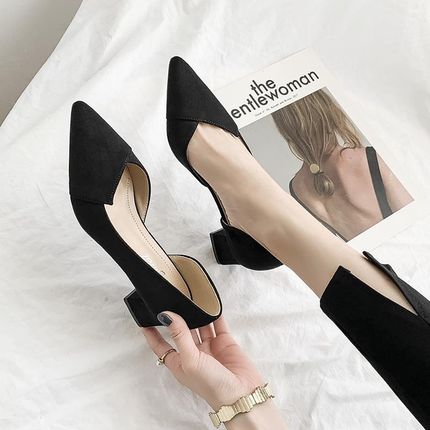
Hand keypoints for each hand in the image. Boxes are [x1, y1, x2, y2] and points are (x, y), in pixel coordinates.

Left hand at [143, 312, 264, 409]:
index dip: (152, 333)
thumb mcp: (190, 360)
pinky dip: (215, 314)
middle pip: (181, 331)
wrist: (241, 394)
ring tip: (191, 297)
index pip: (161, 345)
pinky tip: (210, 304)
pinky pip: (218, 324)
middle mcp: (193, 353)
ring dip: (196, 313)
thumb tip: (167, 315)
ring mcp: (209, 347)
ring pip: (200, 325)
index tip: (144, 319)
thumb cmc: (212, 386)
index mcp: (179, 362)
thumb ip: (179, 335)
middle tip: (172, 300)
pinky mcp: (224, 342)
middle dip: (177, 317)